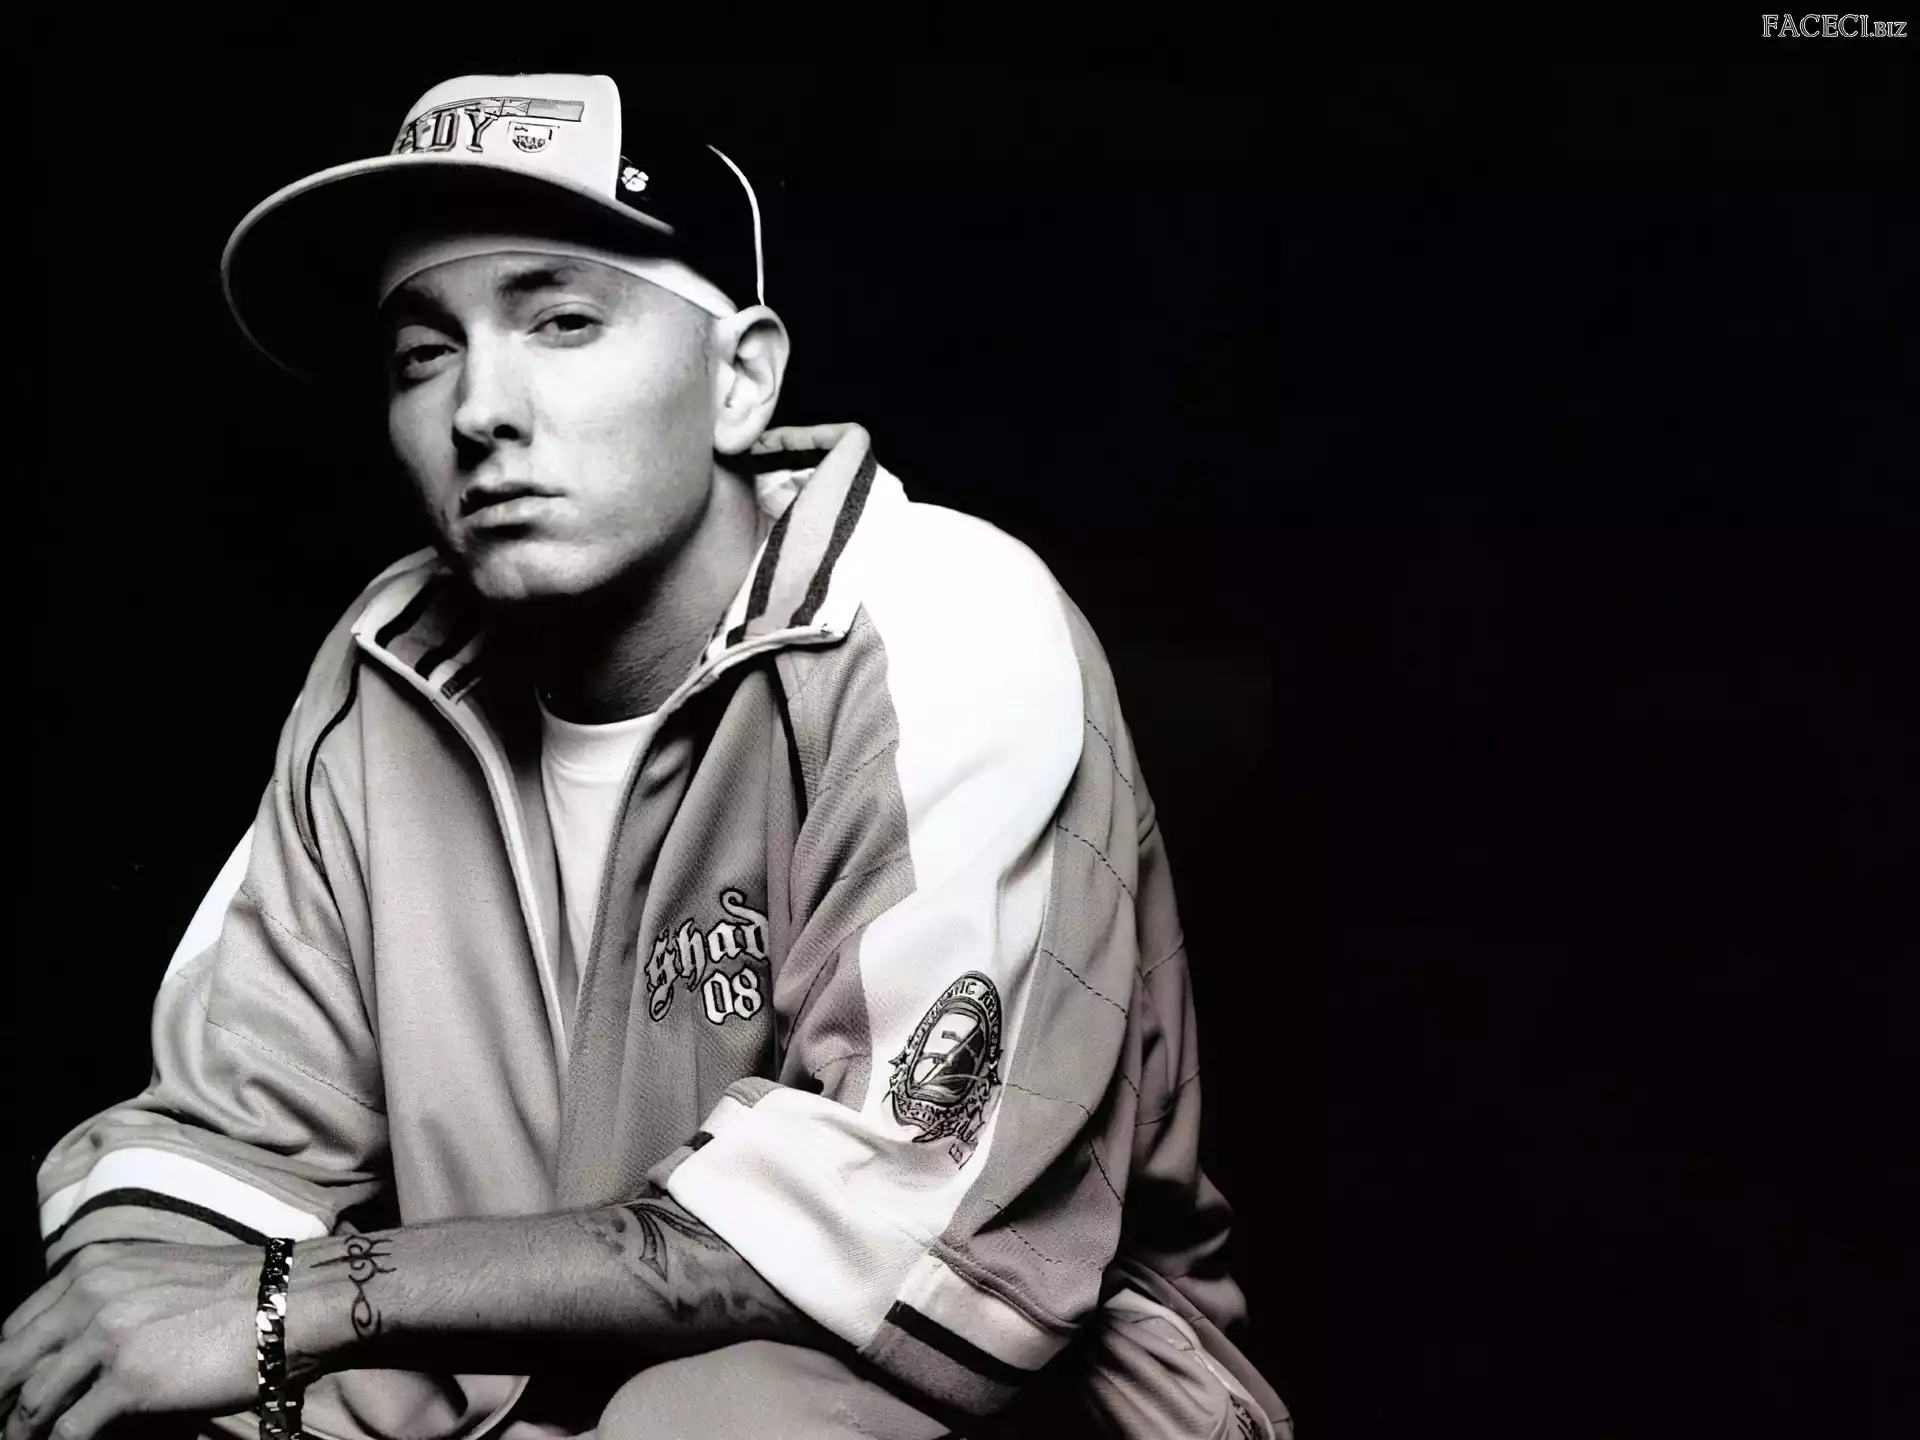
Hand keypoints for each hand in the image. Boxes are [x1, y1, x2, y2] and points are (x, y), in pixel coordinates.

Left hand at [0, 1242, 272, 1439]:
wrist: (287, 1299)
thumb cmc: (235, 1290)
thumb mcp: (156, 1274)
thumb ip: (110, 1298)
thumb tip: (80, 1346)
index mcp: (92, 1268)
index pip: (17, 1325)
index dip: (6, 1366)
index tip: (8, 1392)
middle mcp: (89, 1295)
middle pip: (11, 1362)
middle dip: (1, 1400)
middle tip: (5, 1426)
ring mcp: (106, 1337)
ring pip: (32, 1401)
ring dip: (21, 1432)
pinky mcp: (128, 1380)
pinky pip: (69, 1429)